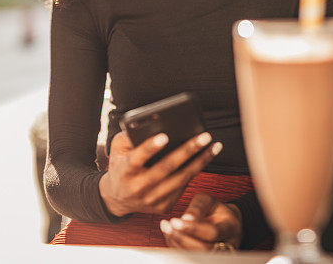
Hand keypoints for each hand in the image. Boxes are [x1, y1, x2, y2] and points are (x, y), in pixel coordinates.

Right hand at [99, 131, 221, 216]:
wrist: (118, 199)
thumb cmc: (121, 165)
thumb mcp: (117, 150)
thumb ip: (129, 137)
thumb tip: (154, 125)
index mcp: (125, 171)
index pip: (137, 158)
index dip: (150, 147)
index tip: (165, 136)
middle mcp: (138, 188)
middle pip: (167, 168)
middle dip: (188, 150)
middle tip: (205, 136)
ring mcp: (151, 199)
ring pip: (181, 179)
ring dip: (201, 161)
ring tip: (214, 146)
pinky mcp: (163, 206)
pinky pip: (183, 187)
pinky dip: (195, 171)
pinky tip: (205, 158)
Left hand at [160, 193, 242, 249]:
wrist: (224, 223)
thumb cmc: (215, 211)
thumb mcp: (209, 201)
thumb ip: (198, 207)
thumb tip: (185, 219)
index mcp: (229, 227)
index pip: (213, 232)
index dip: (193, 228)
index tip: (175, 220)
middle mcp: (225, 244)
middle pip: (204, 248)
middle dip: (183, 238)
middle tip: (169, 225)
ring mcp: (216, 254)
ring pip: (195, 255)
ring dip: (176, 243)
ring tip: (166, 227)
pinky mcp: (204, 258)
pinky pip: (188, 256)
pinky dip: (175, 246)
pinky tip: (169, 233)